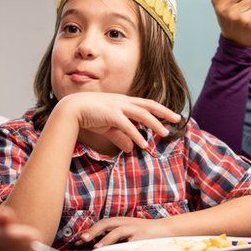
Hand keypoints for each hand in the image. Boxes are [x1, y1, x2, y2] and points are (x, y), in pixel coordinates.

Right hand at [54, 92, 179, 152]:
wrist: (72, 109)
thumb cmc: (90, 116)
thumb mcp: (108, 127)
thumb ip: (121, 137)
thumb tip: (132, 149)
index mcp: (123, 102)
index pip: (146, 104)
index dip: (159, 110)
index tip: (171, 115)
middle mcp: (123, 102)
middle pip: (148, 105)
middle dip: (164, 112)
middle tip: (177, 119)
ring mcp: (117, 107)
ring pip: (141, 114)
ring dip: (154, 124)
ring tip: (164, 133)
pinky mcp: (111, 114)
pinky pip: (127, 125)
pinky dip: (136, 134)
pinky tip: (143, 144)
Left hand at [77, 216, 172, 247]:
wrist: (166, 229)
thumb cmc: (145, 233)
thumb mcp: (129, 232)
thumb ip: (115, 236)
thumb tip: (98, 244)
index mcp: (122, 222)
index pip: (102, 223)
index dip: (90, 230)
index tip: (78, 240)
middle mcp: (127, 222)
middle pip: (107, 223)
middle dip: (94, 230)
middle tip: (82, 239)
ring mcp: (135, 228)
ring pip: (118, 230)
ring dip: (106, 238)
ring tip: (97, 246)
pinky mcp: (144, 235)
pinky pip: (132, 240)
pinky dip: (124, 245)